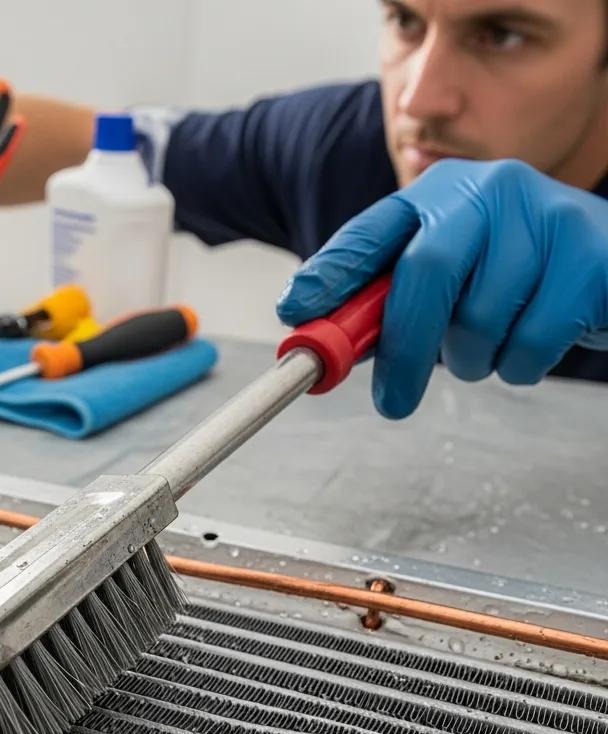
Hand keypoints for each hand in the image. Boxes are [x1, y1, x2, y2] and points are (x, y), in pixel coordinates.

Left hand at [276, 159, 607, 417]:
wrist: (607, 266)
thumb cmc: (515, 279)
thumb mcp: (449, 277)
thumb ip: (392, 303)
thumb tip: (324, 344)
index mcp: (440, 195)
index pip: (372, 232)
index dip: (330, 273)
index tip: (295, 311)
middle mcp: (489, 191)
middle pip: (425, 274)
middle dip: (402, 349)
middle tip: (392, 402)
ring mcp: (545, 215)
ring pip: (479, 318)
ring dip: (472, 358)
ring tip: (488, 346)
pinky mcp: (591, 255)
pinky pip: (530, 341)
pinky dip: (519, 364)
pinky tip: (530, 343)